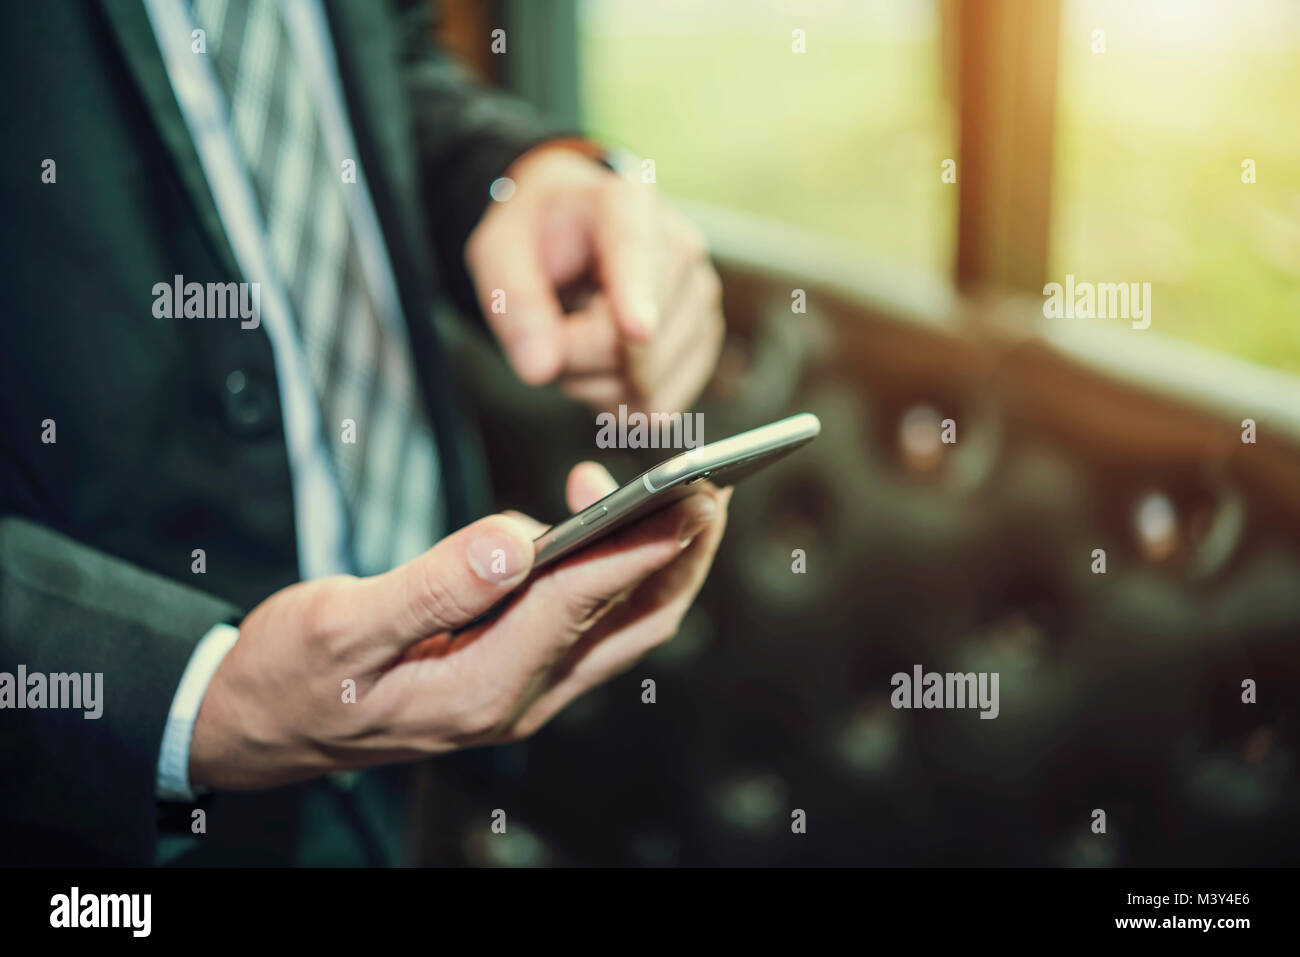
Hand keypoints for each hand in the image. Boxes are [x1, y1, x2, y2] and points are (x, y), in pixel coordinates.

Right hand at [187, 462, 728, 790]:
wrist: (261, 729)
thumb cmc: (291, 677)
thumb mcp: (340, 627)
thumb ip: (430, 585)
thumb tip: (513, 541)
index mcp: (480, 687)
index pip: (578, 605)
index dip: (637, 545)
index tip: (686, 495)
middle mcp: (516, 695)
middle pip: (632, 625)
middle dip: (681, 558)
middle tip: (713, 489)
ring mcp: (520, 689)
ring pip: (620, 627)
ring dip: (658, 564)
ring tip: (677, 495)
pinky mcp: (511, 673)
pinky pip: (588, 626)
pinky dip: (615, 574)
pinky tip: (603, 527)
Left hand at [465, 144, 724, 413]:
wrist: (573, 235)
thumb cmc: (539, 238)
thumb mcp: (499, 253)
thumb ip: (514, 304)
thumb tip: (540, 367)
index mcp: (628, 205)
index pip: (634, 254)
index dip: (636, 296)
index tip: (636, 331)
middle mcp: (681, 247)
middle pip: (631, 343)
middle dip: (576, 357)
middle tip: (548, 327)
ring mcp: (701, 298)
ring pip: (646, 382)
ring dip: (593, 382)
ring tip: (577, 335)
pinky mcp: (706, 341)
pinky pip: (659, 403)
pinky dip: (619, 399)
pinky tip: (604, 362)